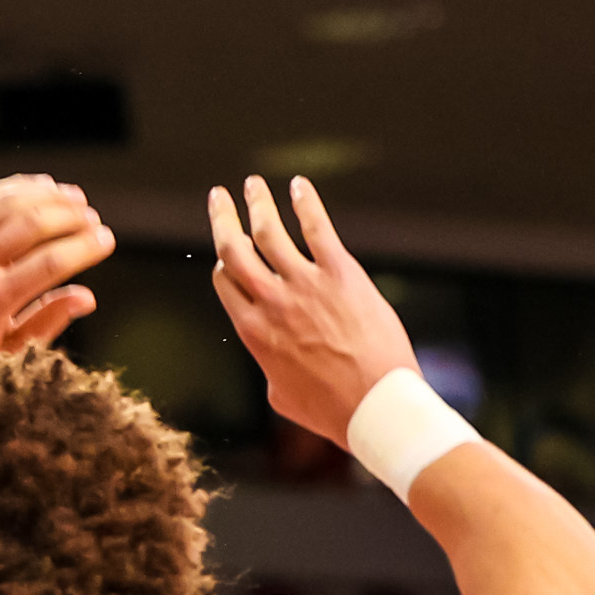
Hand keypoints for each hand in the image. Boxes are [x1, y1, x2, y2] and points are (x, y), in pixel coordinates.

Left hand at [0, 175, 113, 382]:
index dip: (86, 246)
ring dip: (46, 196)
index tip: (107, 240)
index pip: (52, 262)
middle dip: (71, 216)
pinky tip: (37, 188)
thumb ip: (46, 322)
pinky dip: (12, 189)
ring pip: (6, 203)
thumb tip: (87, 296)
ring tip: (74, 198)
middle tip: (93, 218)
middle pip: (32, 224)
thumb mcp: (3, 354)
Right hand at [209, 176, 418, 443]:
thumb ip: (271, 371)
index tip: (228, 252)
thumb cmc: (333, 410)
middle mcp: (271, 302)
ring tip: (252, 184)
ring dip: (257, 202)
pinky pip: (317, 228)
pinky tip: (299, 186)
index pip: (225, 282)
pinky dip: (305, 203)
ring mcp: (305, 284)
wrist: (375, 406)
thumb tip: (272, 367)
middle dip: (222, 218)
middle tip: (219, 198)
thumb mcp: (283, 396)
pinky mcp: (340, 274)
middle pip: (233, 248)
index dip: (223, 264)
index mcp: (253, 331)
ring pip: (269, 231)